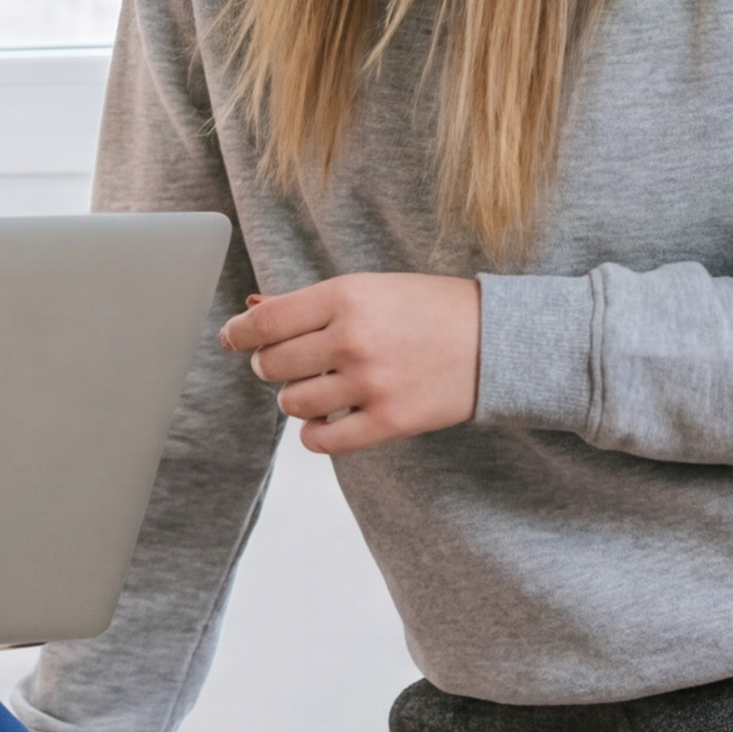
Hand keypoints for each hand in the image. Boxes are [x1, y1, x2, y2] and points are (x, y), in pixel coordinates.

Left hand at [225, 272, 479, 453]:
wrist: (498, 340)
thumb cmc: (429, 310)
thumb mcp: (371, 289)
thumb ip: (310, 303)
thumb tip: (250, 311)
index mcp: (346, 297)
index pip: (265, 323)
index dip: (239, 334)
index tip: (235, 339)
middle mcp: (353, 339)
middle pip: (271, 365)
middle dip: (271, 366)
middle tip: (291, 363)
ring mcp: (371, 382)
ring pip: (292, 404)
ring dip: (298, 399)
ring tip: (323, 388)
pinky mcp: (388, 420)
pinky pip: (322, 442)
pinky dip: (316, 435)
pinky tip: (329, 420)